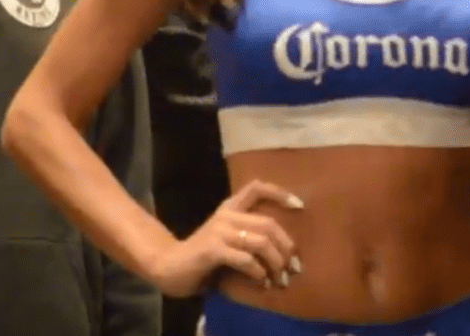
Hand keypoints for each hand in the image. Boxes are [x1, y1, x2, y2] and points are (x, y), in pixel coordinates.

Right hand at [148, 179, 304, 297]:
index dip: (279, 193)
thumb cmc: (204, 256)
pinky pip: (246, 259)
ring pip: (261, 242)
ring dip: (276, 262)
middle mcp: (226, 215)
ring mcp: (219, 231)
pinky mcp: (213, 250)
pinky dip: (259, 272)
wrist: (169, 267)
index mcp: (230, 208)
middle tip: (294, 266)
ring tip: (280, 277)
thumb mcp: (229, 239)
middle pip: (268, 224)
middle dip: (286, 247)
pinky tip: (262, 281)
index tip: (300, 205)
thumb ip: (250, 235)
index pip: (256, 188)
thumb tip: (286, 250)